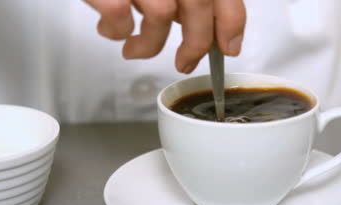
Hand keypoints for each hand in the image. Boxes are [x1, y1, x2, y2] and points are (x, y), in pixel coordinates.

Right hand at [84, 0, 245, 73]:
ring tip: (133, 49)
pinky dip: (117, 31)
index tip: (228, 47)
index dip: (231, 22)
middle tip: (185, 63)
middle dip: (196, 44)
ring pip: (161, 15)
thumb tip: (202, 26)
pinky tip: (110, 29)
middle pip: (198, 5)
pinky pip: (120, 17)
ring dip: (150, 45)